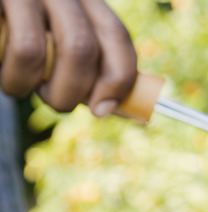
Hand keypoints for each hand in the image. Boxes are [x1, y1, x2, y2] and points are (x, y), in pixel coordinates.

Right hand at [0, 0, 136, 116]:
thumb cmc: (13, 29)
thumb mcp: (53, 38)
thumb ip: (78, 60)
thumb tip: (106, 105)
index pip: (116, 35)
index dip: (119, 77)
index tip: (103, 109)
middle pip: (81, 47)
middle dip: (71, 91)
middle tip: (55, 102)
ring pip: (37, 51)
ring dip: (28, 85)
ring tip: (16, 84)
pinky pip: (19, 49)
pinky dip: (11, 76)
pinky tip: (2, 69)